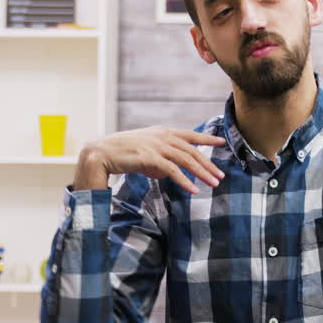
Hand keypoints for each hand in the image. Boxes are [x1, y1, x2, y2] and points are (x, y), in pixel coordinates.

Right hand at [75, 127, 225, 193]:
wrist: (100, 153)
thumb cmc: (123, 154)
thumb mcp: (145, 154)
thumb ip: (160, 161)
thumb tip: (172, 174)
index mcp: (162, 132)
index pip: (189, 134)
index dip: (207, 138)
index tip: (222, 142)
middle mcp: (162, 136)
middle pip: (192, 150)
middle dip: (208, 164)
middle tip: (221, 176)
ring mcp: (156, 146)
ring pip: (186, 159)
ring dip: (202, 173)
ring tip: (214, 184)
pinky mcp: (149, 158)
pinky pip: (172, 170)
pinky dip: (185, 181)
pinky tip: (193, 190)